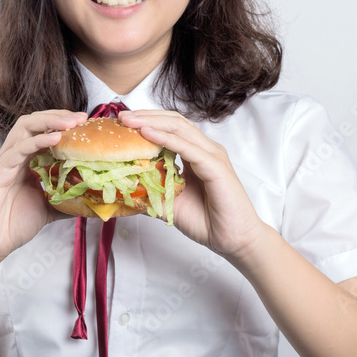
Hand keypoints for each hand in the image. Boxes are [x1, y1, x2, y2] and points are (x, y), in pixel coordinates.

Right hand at [0, 109, 87, 266]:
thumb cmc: (11, 225)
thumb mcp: (48, 208)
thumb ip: (67, 200)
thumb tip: (93, 200)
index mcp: (26, 161)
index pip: (44, 130)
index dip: (64, 123)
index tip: (86, 123)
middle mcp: (15, 156)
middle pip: (34, 122)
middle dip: (58, 116)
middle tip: (81, 118)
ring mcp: (5, 162)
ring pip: (24, 128)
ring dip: (49, 121)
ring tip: (70, 122)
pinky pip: (17, 150)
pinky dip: (37, 141)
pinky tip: (55, 139)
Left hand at [117, 110, 265, 258]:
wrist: (233, 241)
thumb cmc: (207, 221)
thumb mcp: (169, 203)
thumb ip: (151, 192)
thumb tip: (123, 189)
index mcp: (195, 154)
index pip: (170, 127)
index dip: (147, 121)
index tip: (122, 122)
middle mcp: (205, 150)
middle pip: (174, 122)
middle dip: (146, 116)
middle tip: (122, 116)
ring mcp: (212, 156)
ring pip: (180, 129)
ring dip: (153, 122)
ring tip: (131, 121)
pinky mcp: (216, 168)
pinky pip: (189, 149)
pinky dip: (167, 139)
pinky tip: (148, 134)